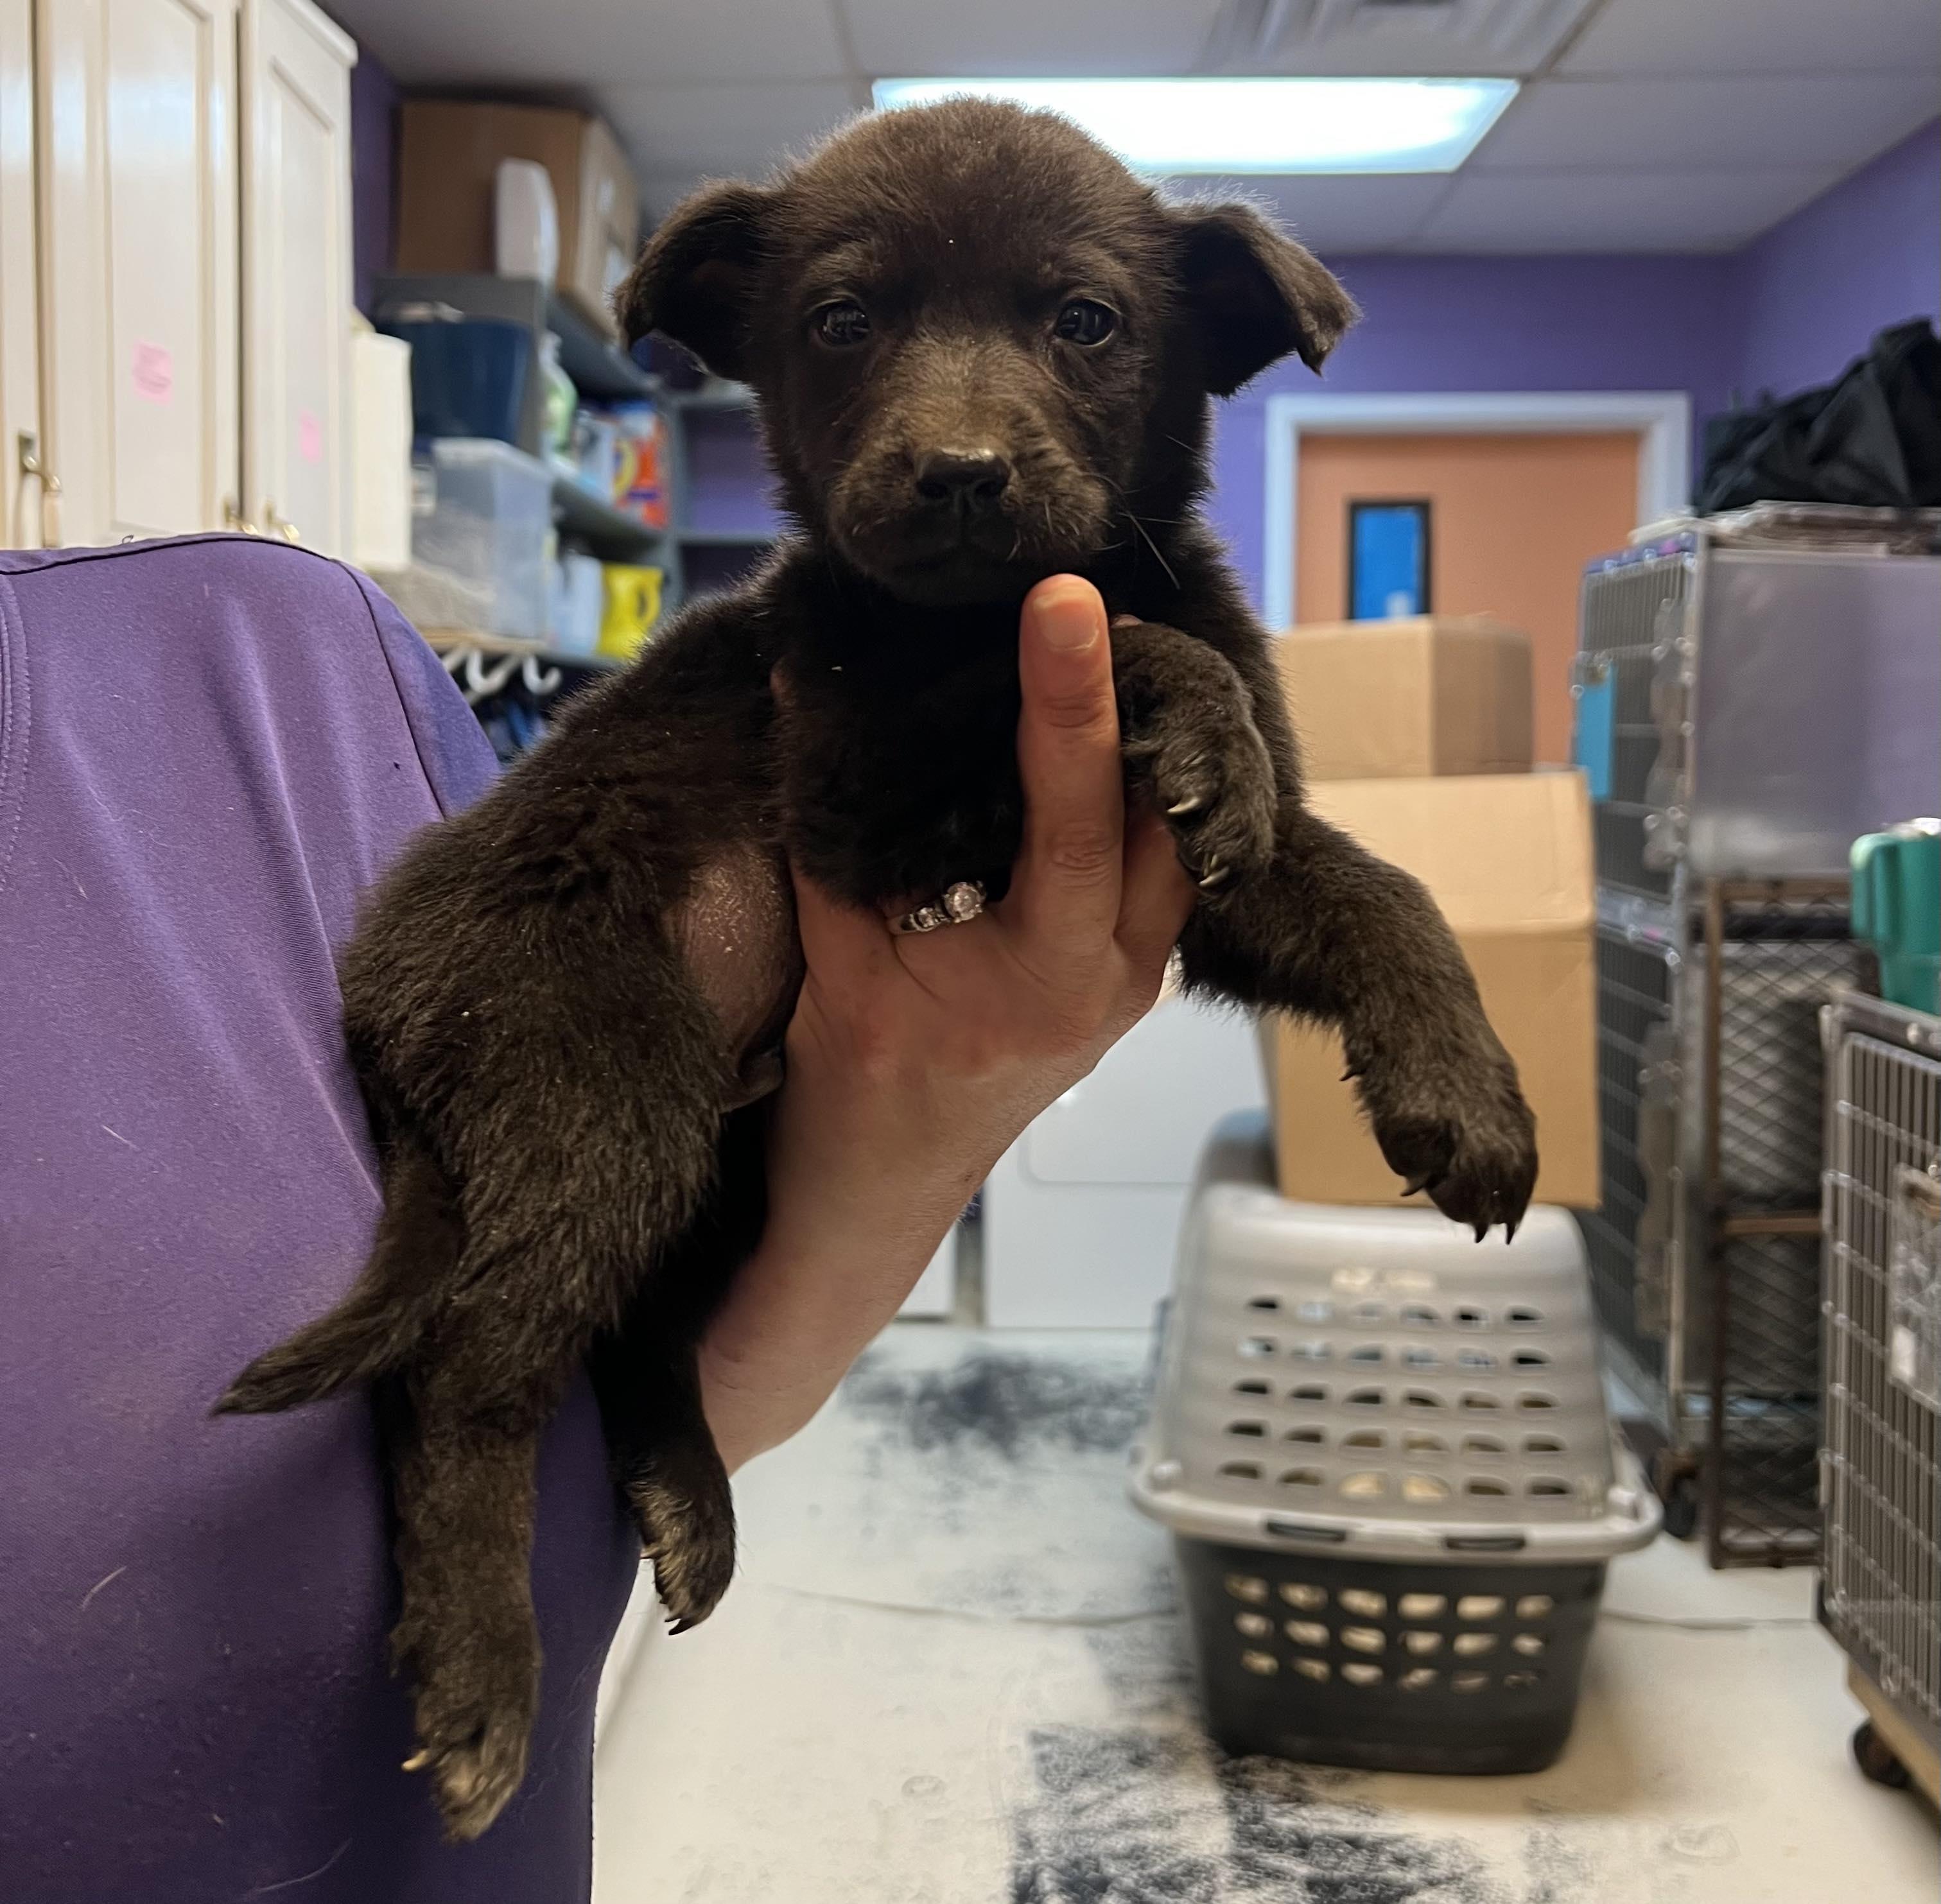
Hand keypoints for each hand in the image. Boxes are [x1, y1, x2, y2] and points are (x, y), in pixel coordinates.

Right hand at [696, 575, 1195, 1470]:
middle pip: (1164, 811)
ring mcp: (1143, 976)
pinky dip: (1139, 788)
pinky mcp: (1137, 966)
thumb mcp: (832, 952)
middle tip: (1100, 591)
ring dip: (1152, 739)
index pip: (1078, 817)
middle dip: (1144, 698)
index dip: (1071, 702)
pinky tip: (1110, 723)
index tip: (1066, 600)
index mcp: (1047, 980)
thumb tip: (809, 677)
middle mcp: (1121, 977)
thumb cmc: (856, 1082)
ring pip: (1178, 832)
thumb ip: (833, 823)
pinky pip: (1160, 857)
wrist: (892, 1179)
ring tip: (1110, 635)